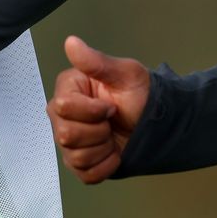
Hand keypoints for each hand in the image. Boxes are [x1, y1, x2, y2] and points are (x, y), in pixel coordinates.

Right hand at [46, 35, 150, 184]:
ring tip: (113, 136)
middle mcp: (61, 116)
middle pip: (66, 135)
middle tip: (112, 122)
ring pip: (76, 157)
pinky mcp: (79, 163)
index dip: (92, 111)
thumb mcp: (125, 74)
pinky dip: (105, 167)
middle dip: (98, 132)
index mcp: (68, 90)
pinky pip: (85, 175)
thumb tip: (71, 42)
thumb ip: (97, 62)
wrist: (155, 122)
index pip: (64, 107)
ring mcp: (68, 142)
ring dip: (103, 149)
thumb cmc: (140, 95)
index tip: (111, 106)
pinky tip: (113, 153)